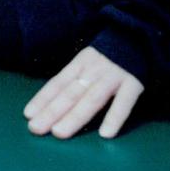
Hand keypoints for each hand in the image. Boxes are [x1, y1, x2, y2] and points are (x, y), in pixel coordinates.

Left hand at [24, 46, 144, 139]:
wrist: (141, 37)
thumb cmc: (111, 56)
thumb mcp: (89, 60)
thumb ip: (75, 78)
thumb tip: (51, 102)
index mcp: (81, 63)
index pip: (59, 82)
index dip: (43, 98)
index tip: (28, 114)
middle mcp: (94, 69)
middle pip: (71, 93)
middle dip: (52, 111)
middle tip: (36, 128)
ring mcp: (114, 76)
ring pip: (92, 98)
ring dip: (75, 116)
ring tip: (59, 133)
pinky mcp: (134, 83)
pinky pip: (124, 102)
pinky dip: (115, 117)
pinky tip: (105, 134)